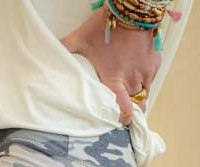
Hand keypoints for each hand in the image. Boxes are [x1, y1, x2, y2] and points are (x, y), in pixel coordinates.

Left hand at [60, 7, 161, 125]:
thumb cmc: (106, 24)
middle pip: (135, 106)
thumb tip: (44, 55)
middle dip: (129, 111)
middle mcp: (132, 80)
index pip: (124, 110)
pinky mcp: (154, 63)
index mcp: (115, 80)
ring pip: (144, 94)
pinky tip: (134, 74)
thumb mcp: (80, 39)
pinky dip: (144, 80)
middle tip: (120, 111)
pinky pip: (150, 80)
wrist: (133, 6)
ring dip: (136, 96)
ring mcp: (146, 72)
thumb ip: (64, 51)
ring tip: (126, 93)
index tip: (119, 122)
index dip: (123, 119)